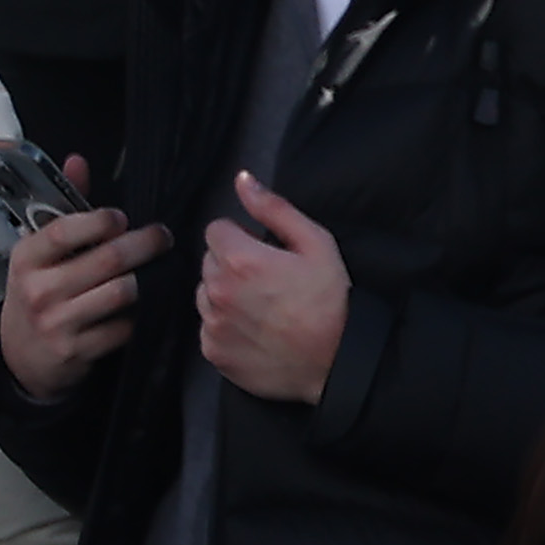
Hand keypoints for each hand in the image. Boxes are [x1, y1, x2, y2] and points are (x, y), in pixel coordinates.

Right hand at [0, 155, 170, 401]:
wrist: (21, 355)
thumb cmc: (38, 290)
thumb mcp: (38, 251)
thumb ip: (62, 207)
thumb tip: (78, 160)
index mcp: (27, 256)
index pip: (65, 230)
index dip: (100, 220)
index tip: (122, 217)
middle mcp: (39, 288)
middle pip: (107, 260)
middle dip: (143, 244)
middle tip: (162, 236)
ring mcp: (59, 322)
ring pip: (122, 293)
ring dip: (145, 281)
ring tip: (155, 270)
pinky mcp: (79, 351)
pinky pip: (125, 328)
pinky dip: (139, 317)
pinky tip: (143, 307)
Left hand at [198, 171, 348, 404]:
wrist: (338, 365)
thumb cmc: (333, 304)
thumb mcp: (317, 245)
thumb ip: (274, 209)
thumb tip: (242, 180)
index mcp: (239, 259)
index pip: (217, 230)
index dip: (243, 238)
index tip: (266, 255)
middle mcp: (217, 291)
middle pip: (209, 262)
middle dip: (232, 266)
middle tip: (268, 284)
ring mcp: (213, 324)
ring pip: (206, 295)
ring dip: (226, 297)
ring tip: (263, 310)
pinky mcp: (214, 352)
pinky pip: (209, 329)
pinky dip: (227, 329)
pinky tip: (257, 333)